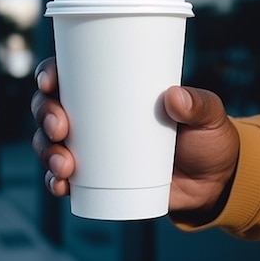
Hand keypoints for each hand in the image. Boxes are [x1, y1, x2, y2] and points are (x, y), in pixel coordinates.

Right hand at [31, 57, 239, 221]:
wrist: (214, 184)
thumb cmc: (208, 138)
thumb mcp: (209, 115)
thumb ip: (199, 104)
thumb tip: (174, 98)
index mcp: (114, 90)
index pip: (71, 74)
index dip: (49, 73)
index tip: (49, 81)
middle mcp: (95, 116)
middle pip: (51, 107)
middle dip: (45, 115)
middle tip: (60, 128)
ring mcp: (93, 148)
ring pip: (50, 143)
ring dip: (46, 152)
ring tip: (63, 165)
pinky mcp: (96, 180)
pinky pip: (63, 179)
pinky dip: (56, 182)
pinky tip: (60, 186)